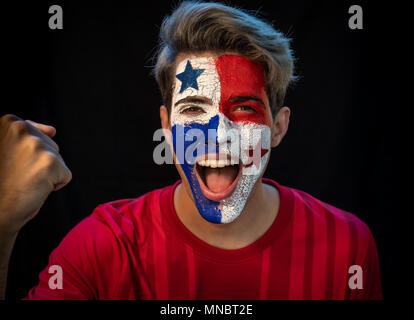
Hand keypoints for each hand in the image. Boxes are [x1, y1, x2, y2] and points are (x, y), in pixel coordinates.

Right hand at [0, 114, 71, 233]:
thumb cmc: (1, 183)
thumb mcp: (7, 150)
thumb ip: (26, 135)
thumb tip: (53, 130)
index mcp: (7, 121)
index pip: (35, 134)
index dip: (26, 155)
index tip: (8, 164)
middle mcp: (20, 128)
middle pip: (50, 145)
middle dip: (38, 163)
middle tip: (16, 175)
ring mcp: (35, 145)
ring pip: (58, 160)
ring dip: (46, 174)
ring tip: (23, 182)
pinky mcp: (50, 162)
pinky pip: (66, 175)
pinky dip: (54, 186)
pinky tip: (34, 189)